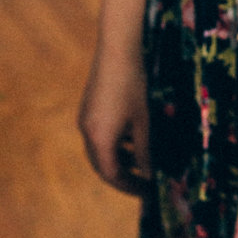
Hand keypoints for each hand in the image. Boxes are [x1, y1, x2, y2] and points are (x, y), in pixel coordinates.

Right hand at [78, 52, 151, 195]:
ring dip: (120, 159)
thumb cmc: (136, 82)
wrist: (120, 43)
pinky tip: (135, 135)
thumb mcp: (146, 121)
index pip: (111, 174)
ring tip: (144, 162)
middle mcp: (87, 128)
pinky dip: (117, 142)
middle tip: (146, 183)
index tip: (149, 194)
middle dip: (123, 176)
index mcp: (98, 137)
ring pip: (101, 148)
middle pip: (102, 164)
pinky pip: (100, 132)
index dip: (130, 187)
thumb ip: (146, 151)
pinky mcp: (91, 103)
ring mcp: (87, 114)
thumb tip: (151, 175)